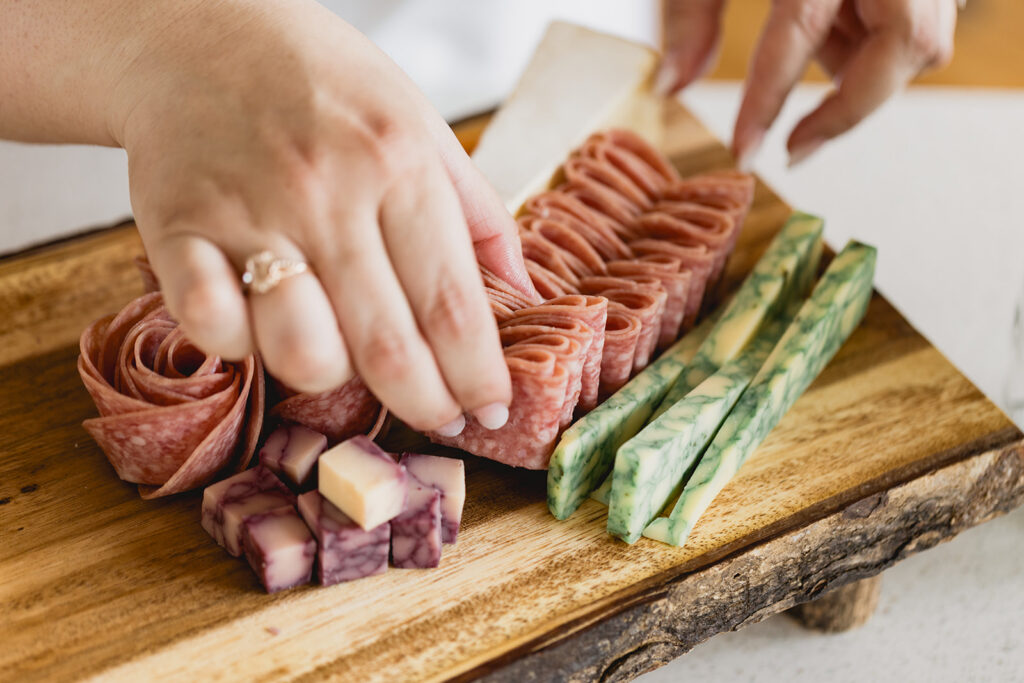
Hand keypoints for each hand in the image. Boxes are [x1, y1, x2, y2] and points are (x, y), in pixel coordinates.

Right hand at [105, 0, 532, 432]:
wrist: (197, 32)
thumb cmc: (322, 83)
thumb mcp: (420, 124)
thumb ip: (477, 213)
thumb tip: (526, 294)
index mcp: (398, 163)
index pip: (452, 303)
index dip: (478, 375)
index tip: (491, 412)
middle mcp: (326, 192)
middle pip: (388, 346)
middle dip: (425, 404)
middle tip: (439, 418)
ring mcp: (247, 214)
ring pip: (301, 354)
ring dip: (332, 380)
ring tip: (345, 358)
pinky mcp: (176, 230)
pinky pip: (214, 329)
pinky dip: (242, 347)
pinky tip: (261, 327)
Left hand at [658, 0, 956, 166]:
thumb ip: (690, 14)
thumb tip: (671, 86)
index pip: (797, 33)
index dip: (767, 102)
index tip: (746, 150)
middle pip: (906, 47)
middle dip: (849, 106)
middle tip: (796, 143)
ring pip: (922, 39)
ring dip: (867, 67)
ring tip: (820, 51)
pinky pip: (924, 16)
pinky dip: (879, 36)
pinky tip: (844, 20)